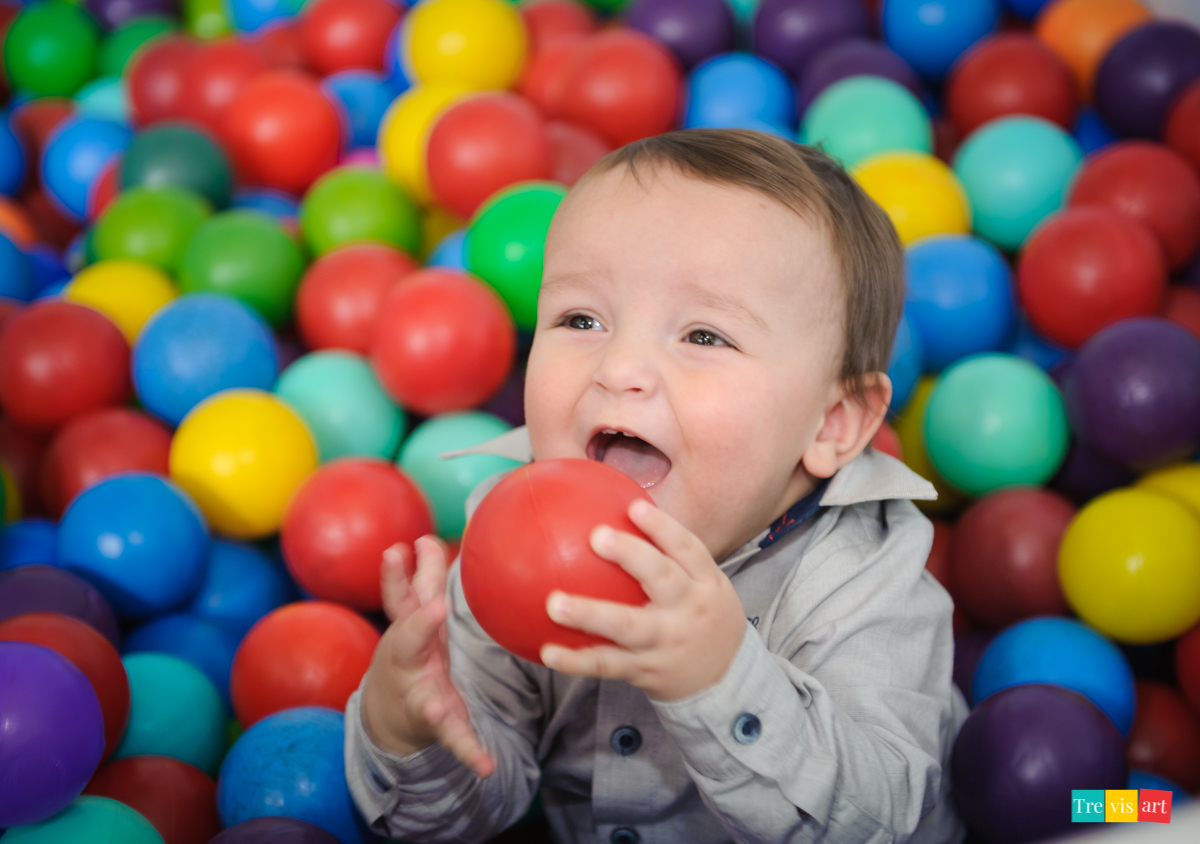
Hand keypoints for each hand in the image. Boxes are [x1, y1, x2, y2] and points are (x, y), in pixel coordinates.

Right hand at [361, 537, 493, 777]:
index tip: (400, 548)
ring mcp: (419, 694)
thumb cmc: (409, 651)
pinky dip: (469, 752)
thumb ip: (421, 579)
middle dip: (419, 623)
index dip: (396, 575)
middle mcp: (408, 662)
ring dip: (430, 701)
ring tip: (435, 707)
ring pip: (424, 698)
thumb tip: (425, 537)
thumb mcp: (412, 617)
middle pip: (409, 642)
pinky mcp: (438, 723)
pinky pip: (454, 738)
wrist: (389, 710)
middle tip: (434, 607)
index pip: (400, 597)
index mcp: (406, 631)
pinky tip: (487, 767)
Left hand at [540, 499, 746, 701]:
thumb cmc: (702, 617)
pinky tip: (548, 652)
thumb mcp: (703, 584)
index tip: (634, 507)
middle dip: (631, 556)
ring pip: (627, 626)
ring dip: (589, 614)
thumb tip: (614, 512)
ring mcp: (665, 643)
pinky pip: (607, 665)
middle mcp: (688, 610)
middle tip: (596, 536)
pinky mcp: (645, 671)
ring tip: (554, 603)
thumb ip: (668, 555)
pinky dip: (577, 661)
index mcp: (705, 583)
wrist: (725, 680)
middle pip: (662, 579)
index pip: (688, 549)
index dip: (663, 527)